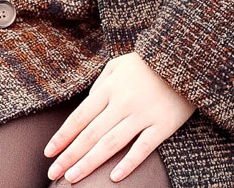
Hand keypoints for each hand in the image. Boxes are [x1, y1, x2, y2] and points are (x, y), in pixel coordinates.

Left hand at [43, 52, 195, 183]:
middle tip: (53, 173)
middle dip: (69, 155)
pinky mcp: (163, 124)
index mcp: (110, 86)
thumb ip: (101, 84)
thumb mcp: (119, 63)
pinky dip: (128, 164)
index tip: (48, 152)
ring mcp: (143, 114)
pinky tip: (113, 178)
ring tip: (71, 178)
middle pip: (90, 134)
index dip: (63, 136)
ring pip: (110, 144)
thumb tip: (87, 106)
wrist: (184, 57)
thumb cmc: (148, 61)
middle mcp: (122, 102)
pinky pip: (142, 148)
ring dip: (89, 163)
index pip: (80, 117)